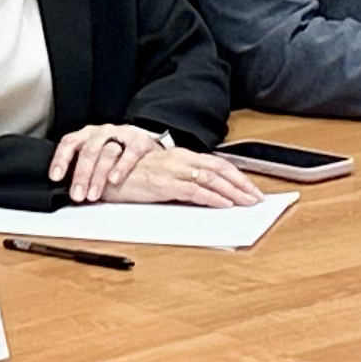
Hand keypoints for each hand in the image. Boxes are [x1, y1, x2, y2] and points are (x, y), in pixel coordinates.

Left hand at [54, 124, 165, 204]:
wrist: (151, 157)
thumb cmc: (117, 160)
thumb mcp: (95, 160)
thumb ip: (81, 169)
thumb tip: (61, 190)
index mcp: (87, 135)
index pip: (69, 142)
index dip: (61, 159)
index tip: (55, 177)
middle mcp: (103, 132)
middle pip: (88, 151)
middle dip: (81, 175)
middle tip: (77, 195)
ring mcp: (122, 134)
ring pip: (107, 153)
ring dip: (98, 176)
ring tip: (93, 195)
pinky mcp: (141, 141)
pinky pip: (130, 153)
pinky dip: (121, 167)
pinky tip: (114, 180)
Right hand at [87, 136, 264, 207]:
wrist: (102, 172)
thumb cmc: (127, 176)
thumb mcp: (157, 175)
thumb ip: (178, 181)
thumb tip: (200, 194)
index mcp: (179, 156)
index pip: (215, 163)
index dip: (236, 176)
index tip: (250, 189)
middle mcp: (179, 159)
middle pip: (219, 169)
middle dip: (241, 184)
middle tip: (257, 198)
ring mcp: (173, 170)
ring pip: (211, 179)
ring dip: (233, 192)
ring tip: (247, 203)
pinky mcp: (164, 183)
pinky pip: (194, 190)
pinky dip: (212, 197)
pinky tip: (224, 205)